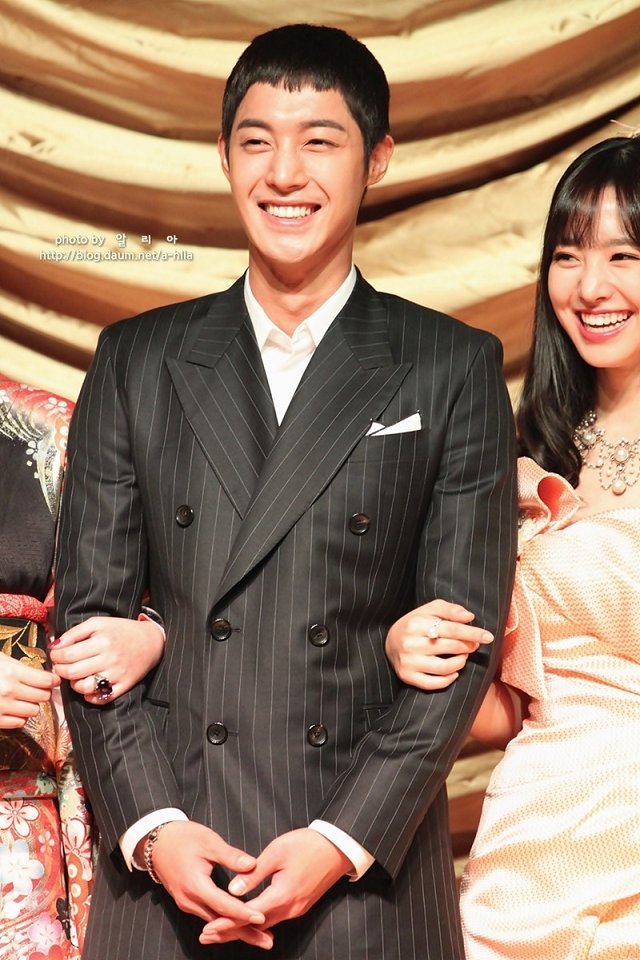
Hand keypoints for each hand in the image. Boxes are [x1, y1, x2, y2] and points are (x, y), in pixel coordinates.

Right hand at [0, 650, 58, 727]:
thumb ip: (19, 666)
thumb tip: (41, 672)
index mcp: (11, 672)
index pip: (45, 680)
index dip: (52, 680)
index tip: (53, 679)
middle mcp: (9, 691)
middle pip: (43, 696)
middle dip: (43, 691)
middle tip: (38, 687)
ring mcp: (2, 708)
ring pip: (34, 711)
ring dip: (31, 704)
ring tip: (23, 698)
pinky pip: (20, 723)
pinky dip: (20, 717)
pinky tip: (12, 708)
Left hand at [50, 616, 164, 703]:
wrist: (151, 641)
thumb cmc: (121, 630)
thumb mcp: (98, 623)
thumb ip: (74, 632)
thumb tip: (54, 646)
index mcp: (102, 641)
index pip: (67, 655)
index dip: (56, 656)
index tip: (56, 655)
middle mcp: (109, 659)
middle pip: (72, 672)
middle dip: (60, 670)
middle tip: (60, 666)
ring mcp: (117, 674)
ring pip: (84, 688)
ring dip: (73, 684)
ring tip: (75, 676)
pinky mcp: (124, 686)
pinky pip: (101, 698)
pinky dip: (90, 697)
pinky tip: (88, 687)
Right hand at [142, 821, 271, 949]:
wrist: (157, 843)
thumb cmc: (183, 838)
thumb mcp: (209, 841)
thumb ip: (231, 856)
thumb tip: (253, 865)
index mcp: (195, 885)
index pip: (223, 905)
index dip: (243, 913)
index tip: (262, 918)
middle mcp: (190, 900)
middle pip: (220, 922)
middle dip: (244, 932)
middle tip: (267, 941)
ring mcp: (187, 903)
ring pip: (215, 922)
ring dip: (236, 930)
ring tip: (259, 937)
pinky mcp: (188, 902)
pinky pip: (209, 916)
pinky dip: (225, 923)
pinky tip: (239, 925)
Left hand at [200, 828, 351, 946]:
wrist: (337, 848)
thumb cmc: (307, 845)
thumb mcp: (277, 852)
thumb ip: (254, 873)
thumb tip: (232, 889)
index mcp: (282, 895)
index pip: (247, 915)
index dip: (226, 923)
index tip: (208, 929)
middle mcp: (289, 908)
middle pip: (254, 926)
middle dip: (230, 932)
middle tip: (206, 936)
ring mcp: (296, 908)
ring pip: (265, 925)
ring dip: (243, 929)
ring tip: (220, 931)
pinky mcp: (300, 905)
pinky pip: (275, 918)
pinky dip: (257, 923)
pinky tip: (247, 922)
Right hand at [385, 599, 492, 689]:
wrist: (389, 642)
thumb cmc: (415, 624)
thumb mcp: (429, 610)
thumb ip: (449, 609)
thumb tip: (469, 617)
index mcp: (416, 623)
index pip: (452, 629)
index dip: (472, 633)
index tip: (488, 636)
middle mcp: (410, 643)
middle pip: (450, 647)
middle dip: (468, 646)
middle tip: (475, 645)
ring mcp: (409, 662)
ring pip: (445, 667)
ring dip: (461, 662)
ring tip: (464, 656)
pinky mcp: (407, 676)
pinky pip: (434, 683)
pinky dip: (449, 679)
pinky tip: (455, 672)